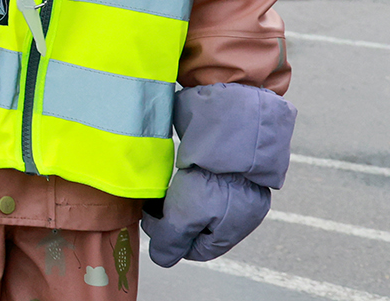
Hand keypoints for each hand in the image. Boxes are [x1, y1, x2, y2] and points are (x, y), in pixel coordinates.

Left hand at [143, 166, 271, 265]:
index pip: (198, 250)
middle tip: (153, 206)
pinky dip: (186, 181)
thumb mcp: (184, 218)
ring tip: (162, 189)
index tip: (153, 225)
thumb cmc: (211, 179)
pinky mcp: (226, 168)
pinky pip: (203, 182)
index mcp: (231, 230)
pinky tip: (176, 173)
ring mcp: (233, 189)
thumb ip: (170, 240)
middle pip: (198, 226)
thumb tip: (161, 258)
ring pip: (199, 203)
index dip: (172, 243)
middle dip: (173, 219)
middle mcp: (237, 212)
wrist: (229, 131)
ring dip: (178, 199)